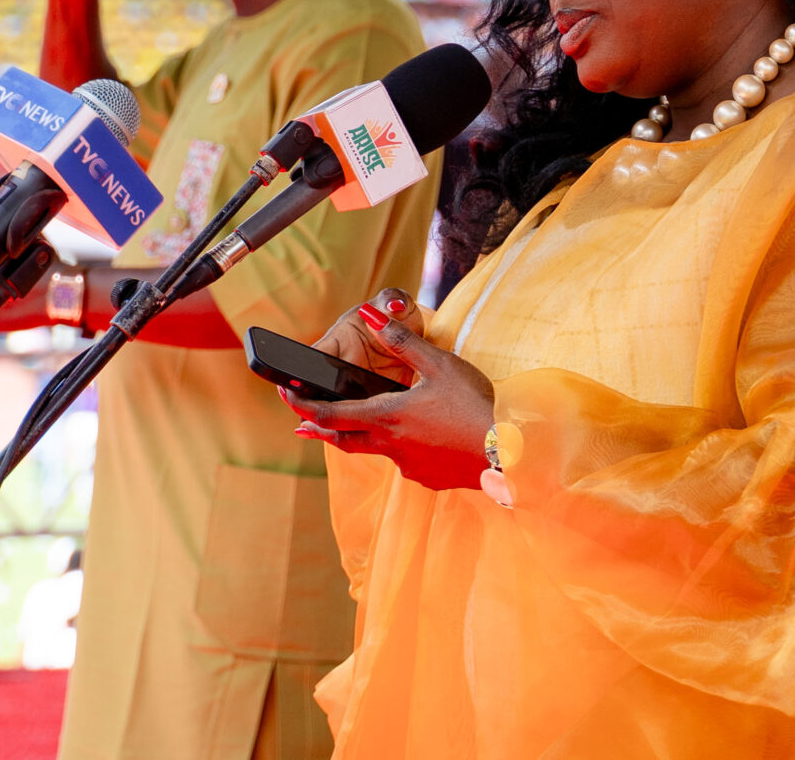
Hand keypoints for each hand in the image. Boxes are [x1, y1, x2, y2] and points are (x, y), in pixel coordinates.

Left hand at [283, 290, 496, 491]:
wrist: (508, 453)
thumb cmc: (475, 406)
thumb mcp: (439, 364)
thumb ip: (402, 341)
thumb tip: (370, 316)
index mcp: (386, 416)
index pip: (330, 414)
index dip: (303, 405)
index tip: (286, 397)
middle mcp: (390, 445)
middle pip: (343, 439)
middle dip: (321, 428)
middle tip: (304, 423)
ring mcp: (409, 466)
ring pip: (376, 450)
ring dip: (364, 437)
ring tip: (363, 424)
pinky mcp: (428, 477)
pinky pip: (405, 461)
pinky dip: (401, 447)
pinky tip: (418, 438)